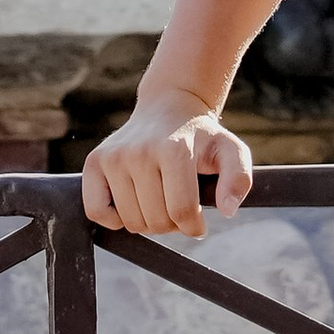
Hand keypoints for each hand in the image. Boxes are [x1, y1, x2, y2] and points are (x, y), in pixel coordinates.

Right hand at [81, 91, 253, 241]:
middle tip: (177, 202)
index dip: (194, 226)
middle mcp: (139, 151)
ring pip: (130, 222)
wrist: (168, 107)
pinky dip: (114, 219)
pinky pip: (97, 212)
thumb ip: (239, 178)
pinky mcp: (94, 162)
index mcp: (174, 149)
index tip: (198, 220)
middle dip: (172, 223)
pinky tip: (132, 201)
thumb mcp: (230, 150)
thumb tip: (228, 210)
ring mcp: (114, 156)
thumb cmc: (201, 137)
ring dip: (147, 221)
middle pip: (156, 221)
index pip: (182, 212)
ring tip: (158, 198)